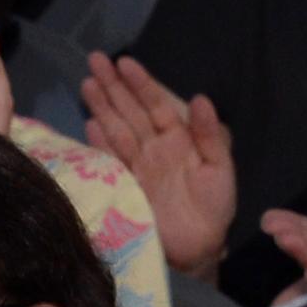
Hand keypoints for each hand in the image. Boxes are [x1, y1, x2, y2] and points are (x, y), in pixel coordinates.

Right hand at [82, 55, 236, 276]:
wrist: (200, 246)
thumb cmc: (215, 205)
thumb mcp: (220, 167)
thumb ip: (209, 134)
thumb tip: (200, 98)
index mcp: (178, 138)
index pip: (156, 103)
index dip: (140, 83)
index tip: (123, 62)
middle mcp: (154, 146)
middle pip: (129, 110)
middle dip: (112, 85)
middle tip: (95, 59)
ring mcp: (137, 165)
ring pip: (116, 129)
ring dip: (101, 107)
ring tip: (87, 83)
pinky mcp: (125, 185)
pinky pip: (110, 159)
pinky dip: (100, 143)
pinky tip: (90, 125)